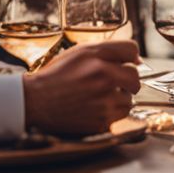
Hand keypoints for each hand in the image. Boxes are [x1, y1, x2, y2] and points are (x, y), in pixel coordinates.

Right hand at [21, 40, 139, 136]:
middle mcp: (104, 79)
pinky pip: (119, 117)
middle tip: (112, 83)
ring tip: (99, 97)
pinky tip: (94, 108)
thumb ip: (110, 50)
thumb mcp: (80, 52)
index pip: (131, 50)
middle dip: (126, 80)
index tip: (124, 64)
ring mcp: (104, 103)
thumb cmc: (57, 75)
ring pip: (129, 100)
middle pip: (135, 78)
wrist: (36, 101)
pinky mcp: (101, 123)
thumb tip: (137, 59)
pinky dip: (110, 113)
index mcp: (98, 59)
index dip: (129, 57)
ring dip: (120, 98)